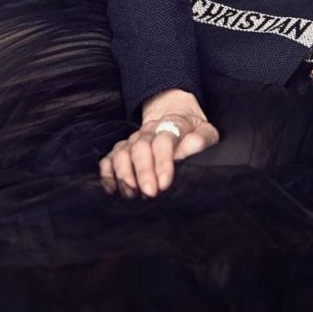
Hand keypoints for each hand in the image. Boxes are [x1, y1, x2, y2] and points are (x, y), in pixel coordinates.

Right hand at [98, 88, 219, 198]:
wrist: (174, 117)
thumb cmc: (192, 131)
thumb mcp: (206, 131)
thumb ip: (201, 140)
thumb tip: (186, 152)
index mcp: (171, 125)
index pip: (164, 141)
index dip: (163, 163)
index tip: (165, 184)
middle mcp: (148, 131)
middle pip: (140, 147)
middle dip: (143, 172)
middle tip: (149, 194)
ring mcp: (132, 140)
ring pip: (121, 153)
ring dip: (124, 175)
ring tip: (132, 194)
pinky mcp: (121, 150)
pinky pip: (108, 160)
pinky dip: (107, 175)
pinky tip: (113, 190)